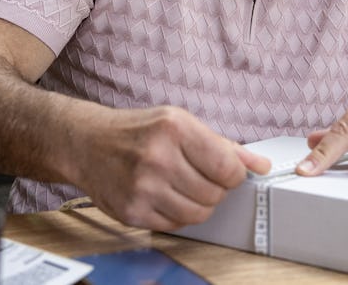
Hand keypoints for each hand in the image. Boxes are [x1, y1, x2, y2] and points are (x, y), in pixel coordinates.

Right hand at [68, 104, 270, 230]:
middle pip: (215, 194)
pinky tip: (164, 195)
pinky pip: (175, 225)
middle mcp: (157, 158)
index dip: (235, 175)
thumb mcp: (181, 122)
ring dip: (198, 203)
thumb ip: (223, 145)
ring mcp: (142, 188)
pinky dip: (177, 214)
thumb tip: (260, 165)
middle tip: (200, 176)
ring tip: (182, 185)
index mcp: (175, 128)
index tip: (226, 172)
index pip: (227, 167)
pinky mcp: (132, 212)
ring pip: (198, 214)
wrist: (87, 143)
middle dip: (215, 189)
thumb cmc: (138, 131)